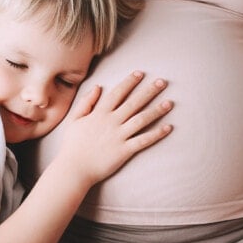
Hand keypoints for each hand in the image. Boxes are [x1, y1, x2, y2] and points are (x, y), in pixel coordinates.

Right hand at [53, 71, 172, 185]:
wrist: (73, 169)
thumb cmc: (72, 145)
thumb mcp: (74, 119)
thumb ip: (86, 102)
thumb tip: (98, 86)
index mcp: (99, 113)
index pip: (117, 93)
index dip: (129, 82)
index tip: (140, 73)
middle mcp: (111, 122)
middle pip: (134, 103)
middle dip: (149, 91)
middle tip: (163, 82)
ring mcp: (118, 136)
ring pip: (141, 119)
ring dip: (157, 110)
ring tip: (170, 103)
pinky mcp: (124, 151)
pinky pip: (143, 140)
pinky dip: (156, 134)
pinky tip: (168, 128)